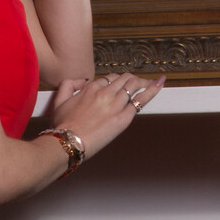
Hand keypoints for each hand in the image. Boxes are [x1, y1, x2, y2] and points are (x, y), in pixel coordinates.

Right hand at [41, 71, 163, 154]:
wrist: (68, 142)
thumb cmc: (62, 126)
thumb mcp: (59, 101)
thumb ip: (68, 84)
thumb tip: (82, 80)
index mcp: (91, 88)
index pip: (109, 78)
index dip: (116, 81)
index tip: (120, 85)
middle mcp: (105, 92)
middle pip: (124, 79)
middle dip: (132, 79)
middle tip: (138, 82)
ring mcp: (115, 104)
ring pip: (134, 85)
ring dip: (143, 81)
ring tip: (152, 82)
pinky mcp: (123, 118)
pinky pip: (141, 100)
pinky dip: (153, 89)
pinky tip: (160, 83)